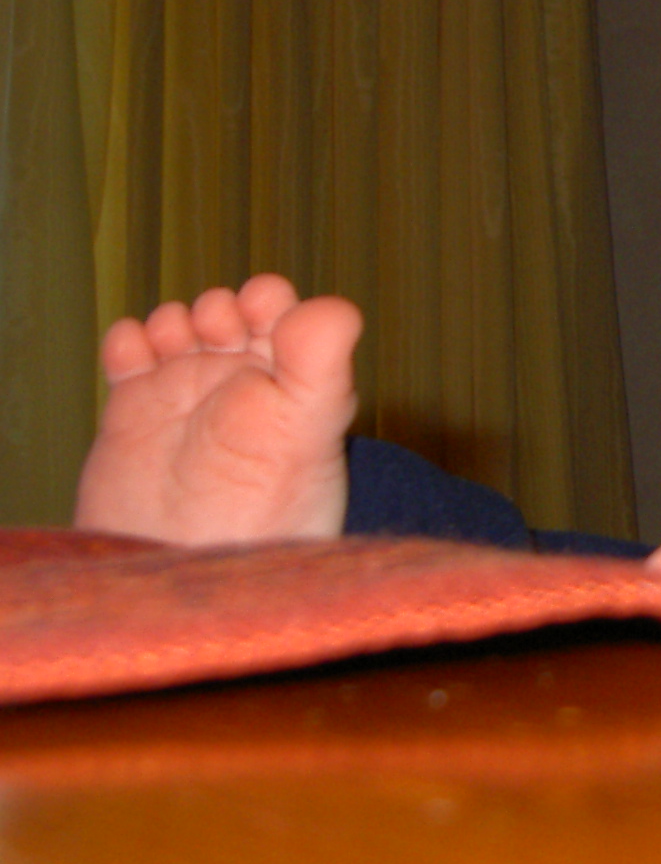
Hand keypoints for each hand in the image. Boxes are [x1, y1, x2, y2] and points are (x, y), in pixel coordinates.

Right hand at [74, 276, 360, 543]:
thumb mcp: (305, 430)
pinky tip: (134, 358)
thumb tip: (329, 305)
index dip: (267, 299)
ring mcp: (186, 397)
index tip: (259, 311)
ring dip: (172, 320)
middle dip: (217, 309)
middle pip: (225, 313)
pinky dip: (128, 341)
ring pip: (176, 327)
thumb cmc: (264, 511)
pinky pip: (128, 354)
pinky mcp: (134, 414)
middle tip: (216, 332)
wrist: (190, 564)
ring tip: (173, 344)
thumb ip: (321, 364)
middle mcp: (241, 387)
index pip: (282, 315)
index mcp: (292, 386)